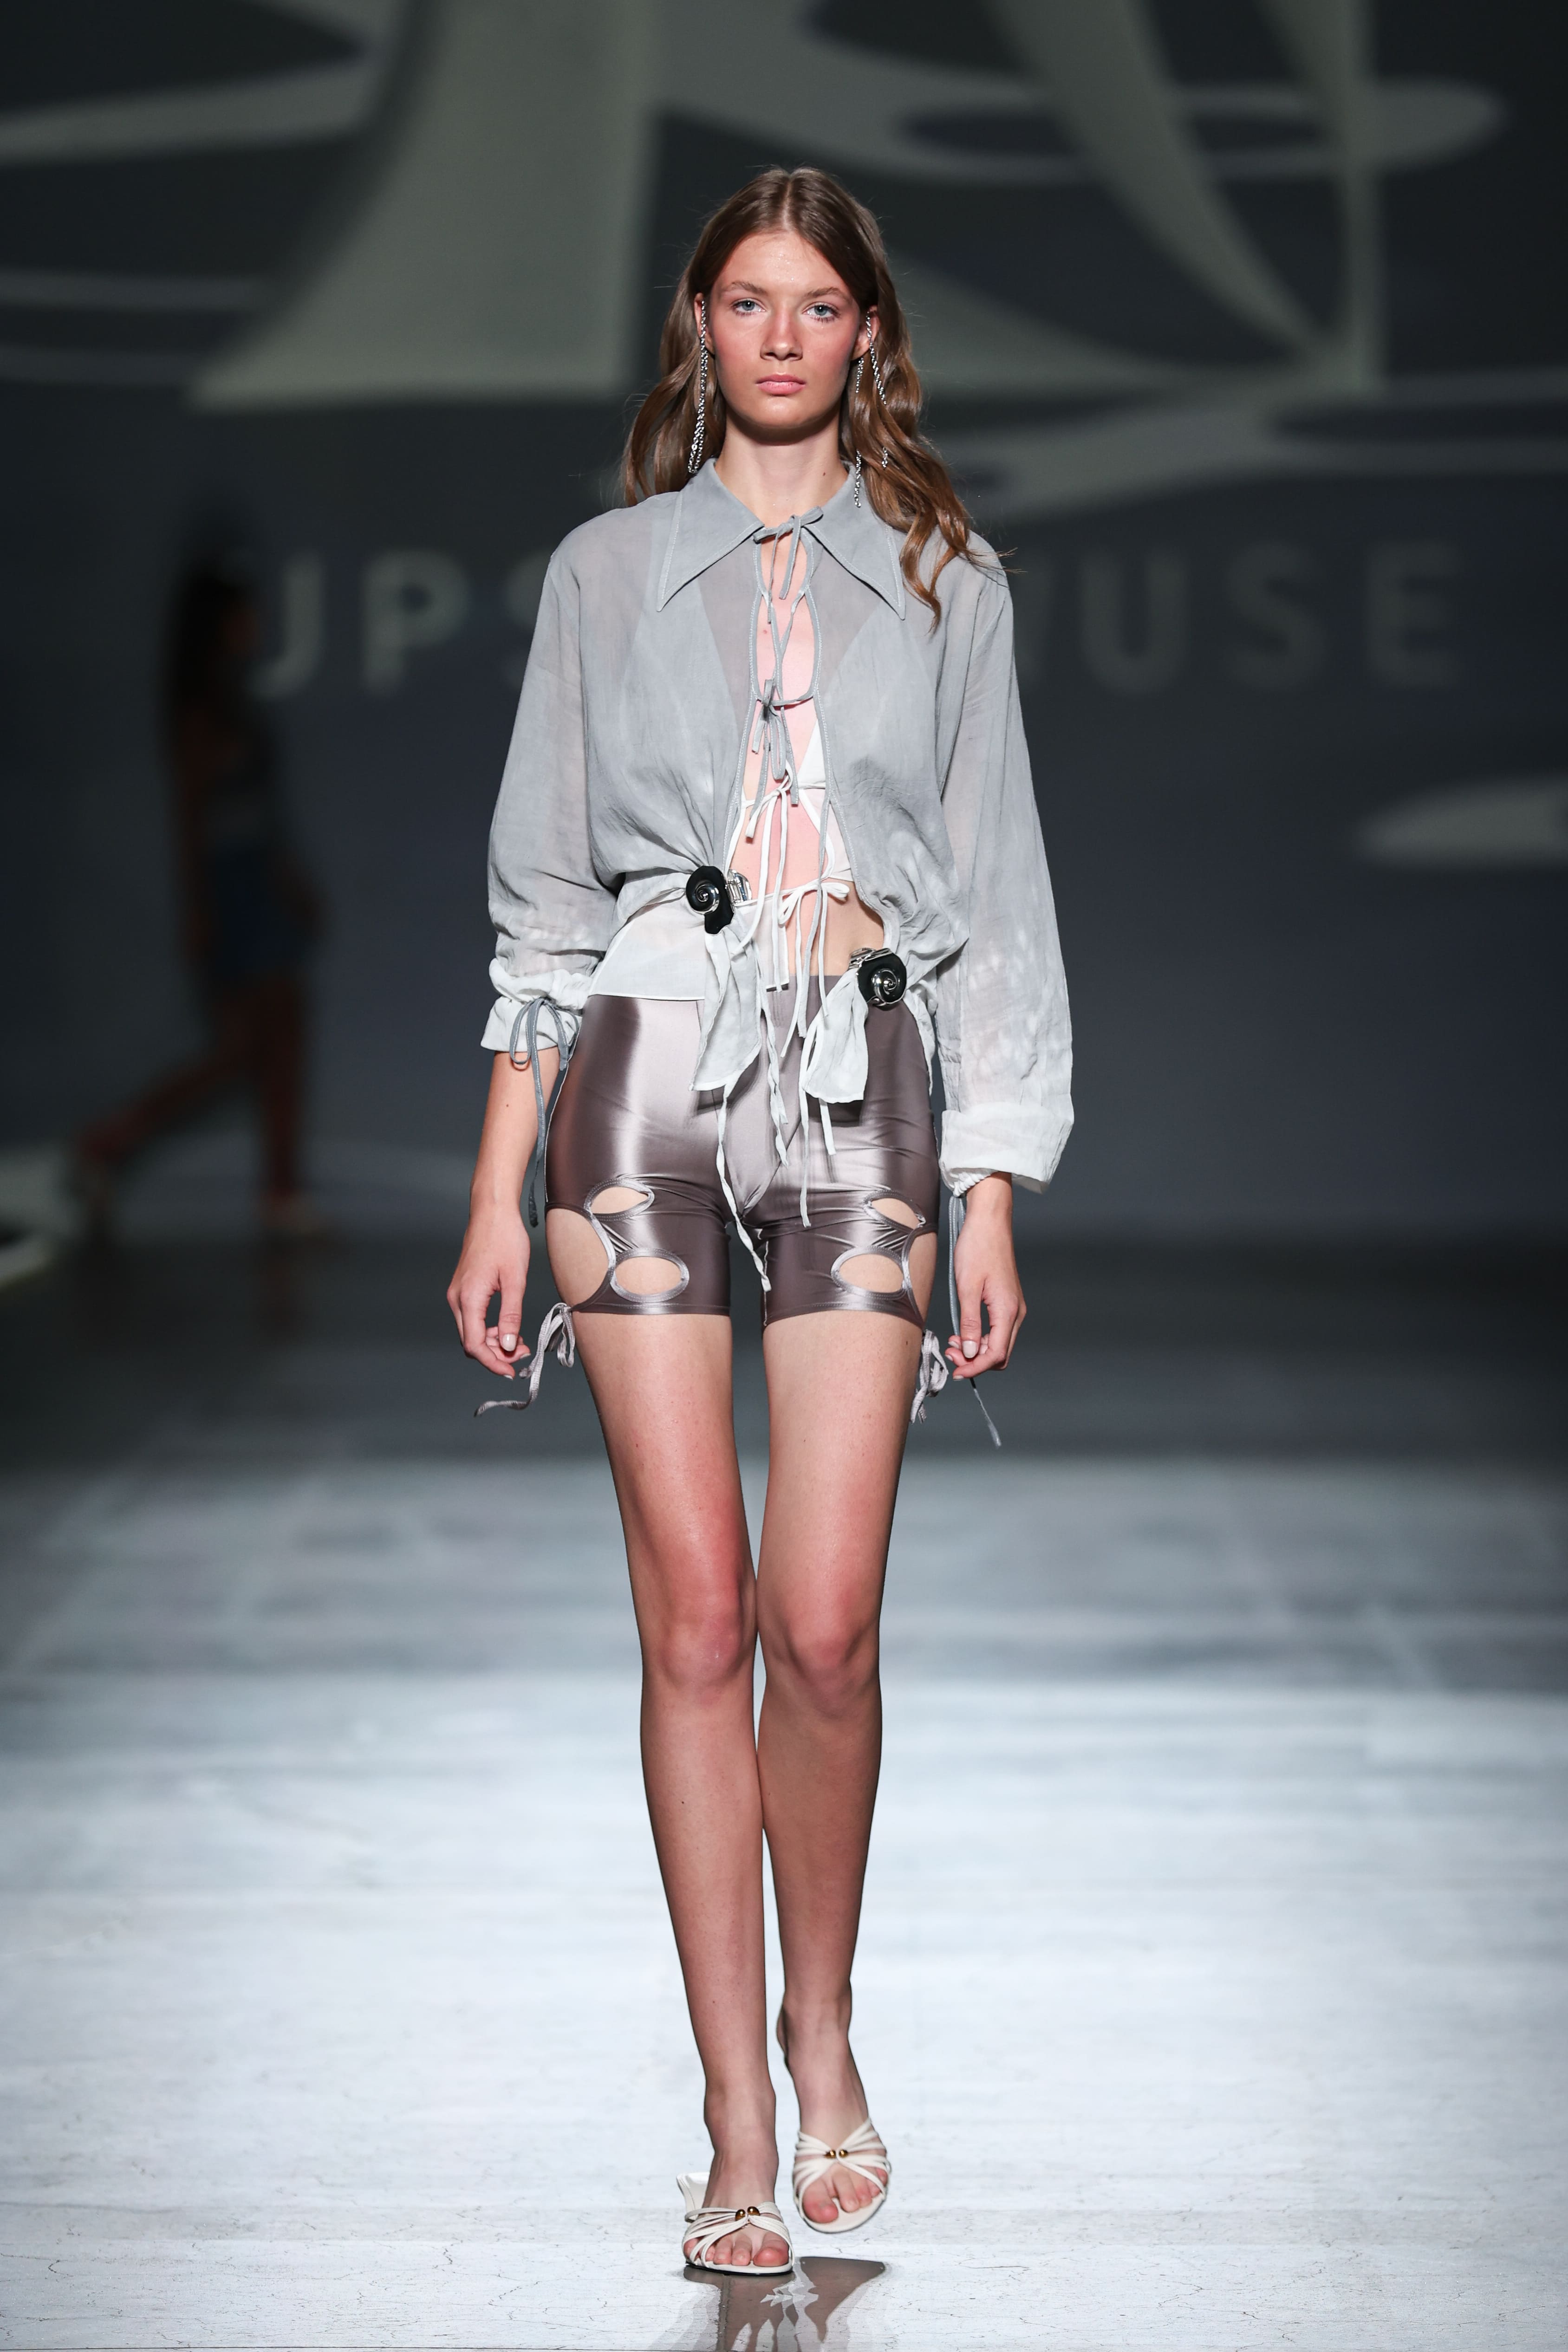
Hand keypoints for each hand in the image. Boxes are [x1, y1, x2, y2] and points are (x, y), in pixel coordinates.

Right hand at [447, 1202, 530, 1378]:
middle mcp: (457, 1299)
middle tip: (522, 1354)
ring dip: (493, 1341)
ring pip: (471, 1331)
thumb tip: (507, 1345)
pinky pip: (472, 1318)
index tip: (511, 1371)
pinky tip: (507, 1326)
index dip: (492, 1362)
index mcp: (468, 1298)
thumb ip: (511, 1315)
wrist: (492, 1212)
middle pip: (470, 1342)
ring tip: (519, 1340)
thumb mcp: (515, 1279)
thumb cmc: (505, 1239)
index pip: (474, 1344)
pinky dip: (489, 1328)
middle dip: (495, 1354)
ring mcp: (458, 1294)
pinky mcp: (464, 1289)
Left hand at [946, 1174, 1024, 1377]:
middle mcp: (1015, 1312)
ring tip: (953, 1342)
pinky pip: (997, 1329)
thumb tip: (972, 1353)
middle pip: (1000, 1353)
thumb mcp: (967, 1288)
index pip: (996, 1355)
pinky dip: (981, 1336)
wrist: (989, 1222)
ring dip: (977, 1349)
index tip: (956, 1371)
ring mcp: (1012, 1307)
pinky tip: (963, 1331)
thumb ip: (970, 1324)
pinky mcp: (1006, 1301)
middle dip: (976, 1360)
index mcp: (1007, 1311)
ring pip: (999, 1343)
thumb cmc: (977, 1249)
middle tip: (951, 1353)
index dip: (976, 1368)